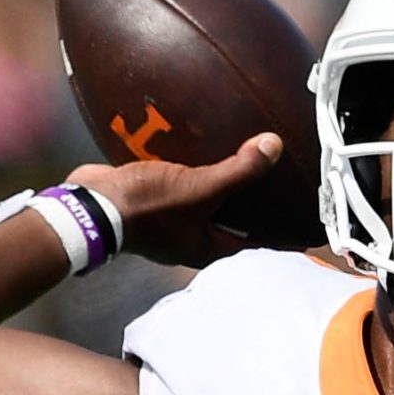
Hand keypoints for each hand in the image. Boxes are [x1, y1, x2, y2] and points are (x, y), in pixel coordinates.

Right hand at [68, 133, 281, 267]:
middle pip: (231, 227)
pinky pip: (181, 186)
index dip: (278, 240)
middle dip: (252, 214)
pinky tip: (200, 151)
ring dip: (222, 192)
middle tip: (278, 194)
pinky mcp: (152, 200)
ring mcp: (170, 222)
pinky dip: (194, 173)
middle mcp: (191, 239)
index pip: (253, 246)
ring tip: (243, 169)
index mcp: (207, 247)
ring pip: (205, 207)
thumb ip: (238, 171)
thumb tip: (274, 147)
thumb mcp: (200, 188)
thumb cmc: (149, 208)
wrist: (91, 205)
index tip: (301, 234)